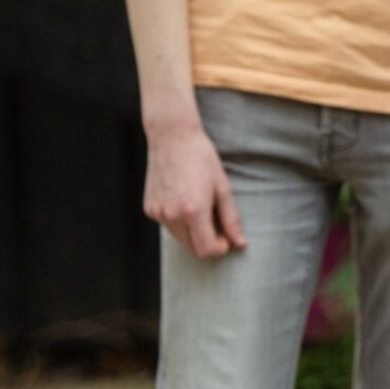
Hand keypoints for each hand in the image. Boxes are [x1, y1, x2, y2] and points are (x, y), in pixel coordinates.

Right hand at [143, 122, 246, 258]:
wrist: (173, 138)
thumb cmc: (202, 159)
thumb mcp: (223, 188)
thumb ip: (231, 219)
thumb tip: (240, 243)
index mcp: (193, 211)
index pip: (205, 250)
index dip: (220, 248)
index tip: (227, 238)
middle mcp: (171, 215)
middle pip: (192, 248)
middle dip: (207, 241)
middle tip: (217, 222)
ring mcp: (157, 213)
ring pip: (179, 237)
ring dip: (193, 231)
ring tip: (201, 206)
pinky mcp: (149, 208)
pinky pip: (168, 224)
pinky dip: (178, 220)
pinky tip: (183, 198)